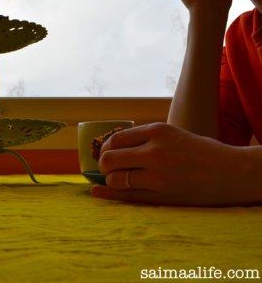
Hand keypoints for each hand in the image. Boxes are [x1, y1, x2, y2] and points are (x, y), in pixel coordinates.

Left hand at [91, 123, 260, 205]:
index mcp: (157, 131)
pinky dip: (107, 194)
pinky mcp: (160, 196)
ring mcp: (157, 175)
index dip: (106, 147)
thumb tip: (111, 146)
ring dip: (111, 180)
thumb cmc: (199, 151)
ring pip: (116, 179)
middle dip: (103, 164)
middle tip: (106, 167)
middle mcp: (154, 152)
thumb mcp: (171, 134)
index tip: (106, 152)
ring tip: (116, 179)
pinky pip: (126, 196)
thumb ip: (144, 139)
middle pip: (110, 158)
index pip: (116, 139)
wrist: (230, 172)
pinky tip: (96, 191)